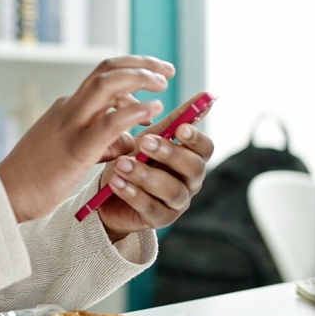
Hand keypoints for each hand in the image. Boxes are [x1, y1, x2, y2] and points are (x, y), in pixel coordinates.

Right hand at [0, 56, 173, 222]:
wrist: (5, 194)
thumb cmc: (37, 178)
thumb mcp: (73, 152)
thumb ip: (102, 142)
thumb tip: (129, 141)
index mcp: (67, 108)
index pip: (102, 77)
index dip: (132, 70)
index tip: (155, 76)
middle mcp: (68, 108)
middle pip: (106, 69)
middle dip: (140, 63)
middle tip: (167, 71)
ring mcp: (70, 125)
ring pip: (106, 84)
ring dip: (139, 78)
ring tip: (162, 84)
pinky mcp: (75, 148)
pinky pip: (109, 122)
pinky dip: (134, 111)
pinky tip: (153, 110)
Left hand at [97, 101, 214, 240]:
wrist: (109, 193)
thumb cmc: (136, 160)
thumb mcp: (150, 138)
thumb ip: (173, 121)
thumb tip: (204, 95)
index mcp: (192, 157)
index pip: (205, 148)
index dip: (195, 138)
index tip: (179, 128)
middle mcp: (191, 181)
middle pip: (194, 168)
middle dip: (169, 154)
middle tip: (144, 142)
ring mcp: (178, 202)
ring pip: (172, 190)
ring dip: (146, 175)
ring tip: (121, 164)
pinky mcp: (161, 220)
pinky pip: (151, 208)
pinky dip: (132, 194)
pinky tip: (116, 183)